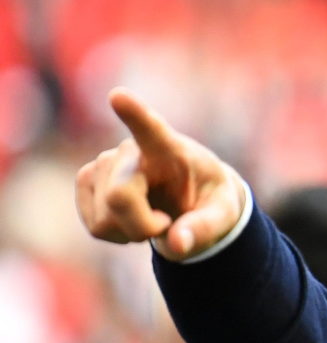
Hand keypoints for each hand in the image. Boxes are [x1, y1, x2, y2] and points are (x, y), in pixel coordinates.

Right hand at [76, 88, 245, 261]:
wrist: (189, 198)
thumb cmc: (206, 200)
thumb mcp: (223, 215)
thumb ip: (205, 229)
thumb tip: (176, 245)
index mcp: (171, 149)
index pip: (152, 129)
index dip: (135, 114)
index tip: (119, 97)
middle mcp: (132, 150)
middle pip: (119, 197)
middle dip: (142, 227)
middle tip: (168, 223)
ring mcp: (104, 163)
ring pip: (104, 218)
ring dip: (130, 231)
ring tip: (153, 215)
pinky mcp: (87, 180)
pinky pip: (94, 226)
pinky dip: (115, 233)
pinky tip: (132, 218)